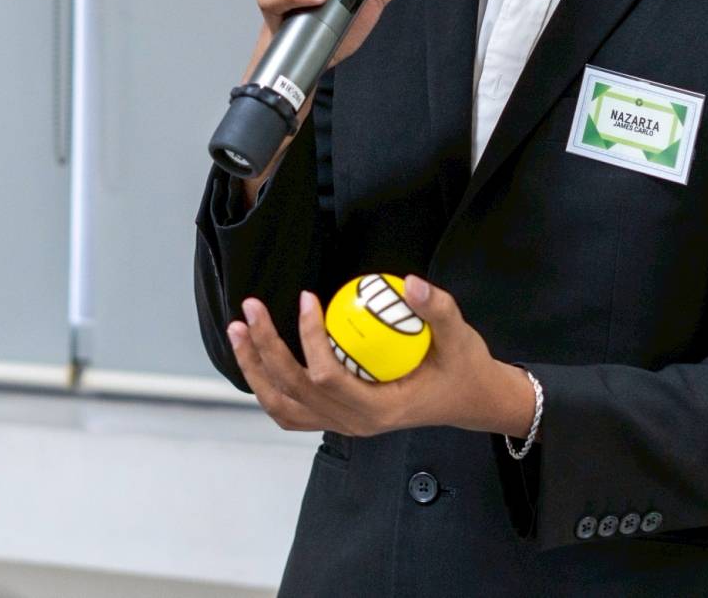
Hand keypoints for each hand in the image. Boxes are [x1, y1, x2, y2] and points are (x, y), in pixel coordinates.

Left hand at [227, 275, 535, 439]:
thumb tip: (410, 282)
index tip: (307, 297)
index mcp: (378, 410)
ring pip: (283, 406)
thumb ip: (437, 309)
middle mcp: (353, 424)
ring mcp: (342, 426)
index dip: (309, 338)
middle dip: (265, 349)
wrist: (468, 401)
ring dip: (255, 370)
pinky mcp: (338, 419)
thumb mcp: (460, 337)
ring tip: (239, 331)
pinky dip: (268, 385)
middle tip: (250, 308)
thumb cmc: (462, 369)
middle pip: (293, 392)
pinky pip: (292, 410)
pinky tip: (257, 356)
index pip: (327, 377)